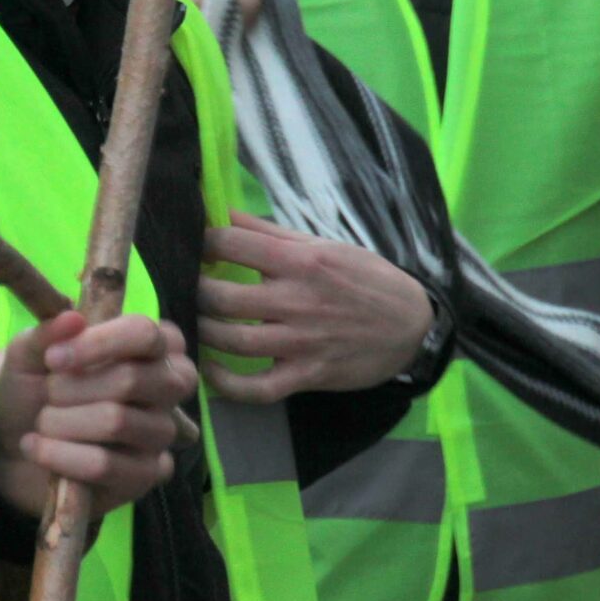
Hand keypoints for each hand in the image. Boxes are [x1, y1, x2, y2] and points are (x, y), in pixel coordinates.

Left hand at [0, 311, 194, 516]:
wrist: (17, 444)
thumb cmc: (36, 388)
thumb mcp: (29, 354)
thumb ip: (47, 334)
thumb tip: (73, 320)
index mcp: (152, 344)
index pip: (144, 334)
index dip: (98, 344)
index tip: (53, 358)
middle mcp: (169, 385)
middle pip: (130, 379)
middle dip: (71, 388)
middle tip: (47, 395)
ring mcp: (162, 432)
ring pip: (116, 422)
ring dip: (62, 422)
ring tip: (43, 423)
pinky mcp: (147, 473)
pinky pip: (106, 465)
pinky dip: (61, 456)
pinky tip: (39, 449)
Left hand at [196, 211, 436, 401]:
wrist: (412, 325)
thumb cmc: (364, 280)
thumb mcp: (323, 245)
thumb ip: (270, 233)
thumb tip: (223, 211)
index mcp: (301, 260)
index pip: (230, 243)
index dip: (201, 241)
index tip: (192, 246)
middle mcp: (297, 300)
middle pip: (221, 297)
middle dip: (194, 291)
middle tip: (188, 288)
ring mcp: (301, 342)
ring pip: (232, 341)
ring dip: (203, 332)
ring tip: (196, 322)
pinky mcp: (307, 376)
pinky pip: (256, 389)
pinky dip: (227, 384)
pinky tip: (212, 369)